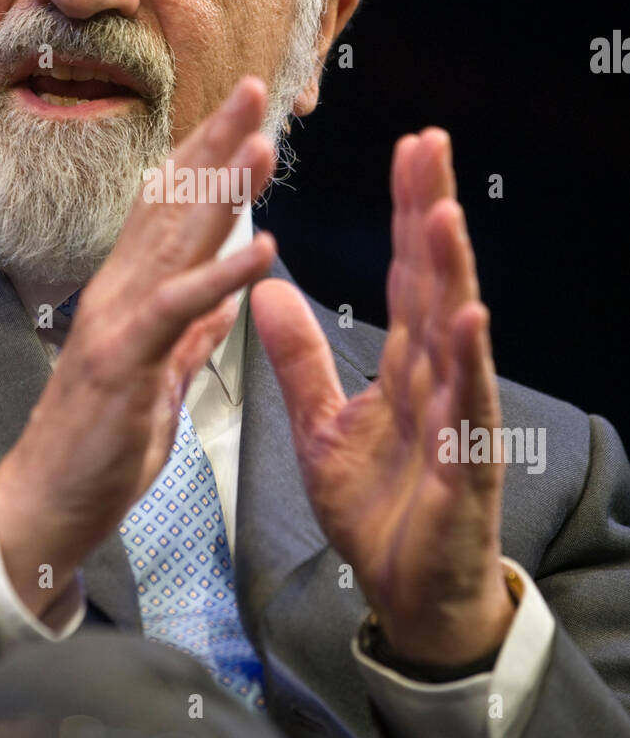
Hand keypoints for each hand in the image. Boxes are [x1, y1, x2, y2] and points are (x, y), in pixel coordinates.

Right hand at [0, 76, 276, 619]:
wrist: (45, 506)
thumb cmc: (100, 447)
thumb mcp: (160, 383)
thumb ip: (190, 338)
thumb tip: (223, 304)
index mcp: (132, 295)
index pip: (172, 213)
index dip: (210, 162)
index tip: (250, 124)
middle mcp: (119, 292)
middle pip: (173, 204)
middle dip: (216, 144)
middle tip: (256, 89)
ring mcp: (117, 320)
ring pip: (175, 240)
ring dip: (222, 189)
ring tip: (264, 143)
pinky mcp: (122, 359)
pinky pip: (178, 308)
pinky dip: (221, 276)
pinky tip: (264, 248)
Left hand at [250, 128, 514, 666]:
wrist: (406, 592)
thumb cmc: (379, 508)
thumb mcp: (319, 424)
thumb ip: (300, 357)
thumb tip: (270, 290)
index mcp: (403, 363)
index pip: (403, 274)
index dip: (403, 212)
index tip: (406, 151)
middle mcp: (436, 375)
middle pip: (432, 282)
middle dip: (429, 212)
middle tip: (430, 145)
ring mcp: (454, 415)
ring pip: (454, 331)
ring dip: (449, 271)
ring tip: (441, 210)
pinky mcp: (463, 463)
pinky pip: (465, 405)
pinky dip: (467, 359)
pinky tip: (467, 314)